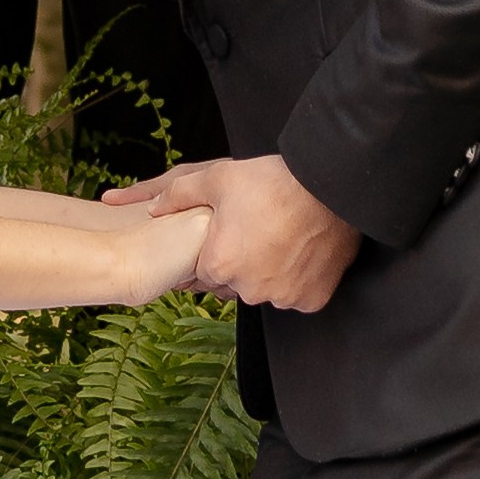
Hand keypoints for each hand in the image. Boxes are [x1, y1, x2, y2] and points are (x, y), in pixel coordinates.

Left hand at [103, 152, 361, 311]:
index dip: (216, 252)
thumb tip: (151, 208)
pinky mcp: (311, 300)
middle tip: (256, 234)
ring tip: (279, 240)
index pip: (205, 273)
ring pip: (266, 292)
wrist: (328, 188)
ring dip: (268, 275)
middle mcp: (249, 289)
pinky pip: (296, 296)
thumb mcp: (216, 178)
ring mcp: (282, 297)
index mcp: (220, 265)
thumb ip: (176, 195)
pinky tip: (299, 253)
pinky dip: (297, 281)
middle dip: (240, 266)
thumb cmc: (271, 182)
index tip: (230, 235)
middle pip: (235, 285)